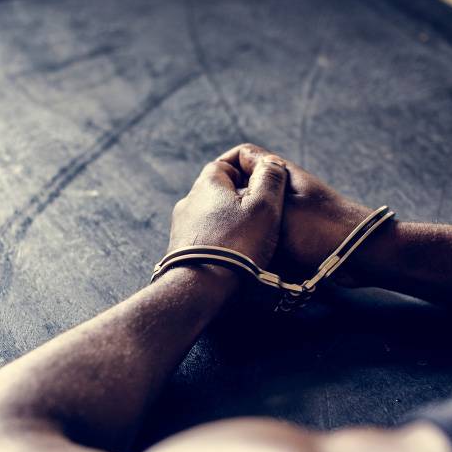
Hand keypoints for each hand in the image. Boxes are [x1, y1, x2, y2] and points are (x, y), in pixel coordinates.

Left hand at [168, 152, 287, 269]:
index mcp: (207, 184)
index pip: (226, 163)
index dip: (248, 169)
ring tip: (254, 237)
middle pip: (219, 191)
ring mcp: (182, 228)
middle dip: (242, 198)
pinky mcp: (181, 251)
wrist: (200, 289)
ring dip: (232, 221)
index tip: (266, 184)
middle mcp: (189, 202)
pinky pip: (206, 237)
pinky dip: (222, 240)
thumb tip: (271, 161)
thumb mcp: (264, 205)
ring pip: (213, 216)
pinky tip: (236, 254)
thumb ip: (271, 178)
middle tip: (266, 213)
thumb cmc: (236, 245)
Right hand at [225, 144, 383, 286]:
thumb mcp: (276, 210)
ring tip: (238, 245)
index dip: (223, 169)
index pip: (241, 155)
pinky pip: (269, 237)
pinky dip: (263, 247)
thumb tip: (221, 199)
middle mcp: (284, 188)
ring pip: (256, 217)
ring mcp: (291, 212)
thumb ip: (248, 199)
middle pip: (246, 189)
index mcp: (279, 172)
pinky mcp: (297, 235)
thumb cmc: (318, 230)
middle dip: (234, 207)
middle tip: (220, 227)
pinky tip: (256, 260)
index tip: (209, 194)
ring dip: (249, 231)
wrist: (359, 255)